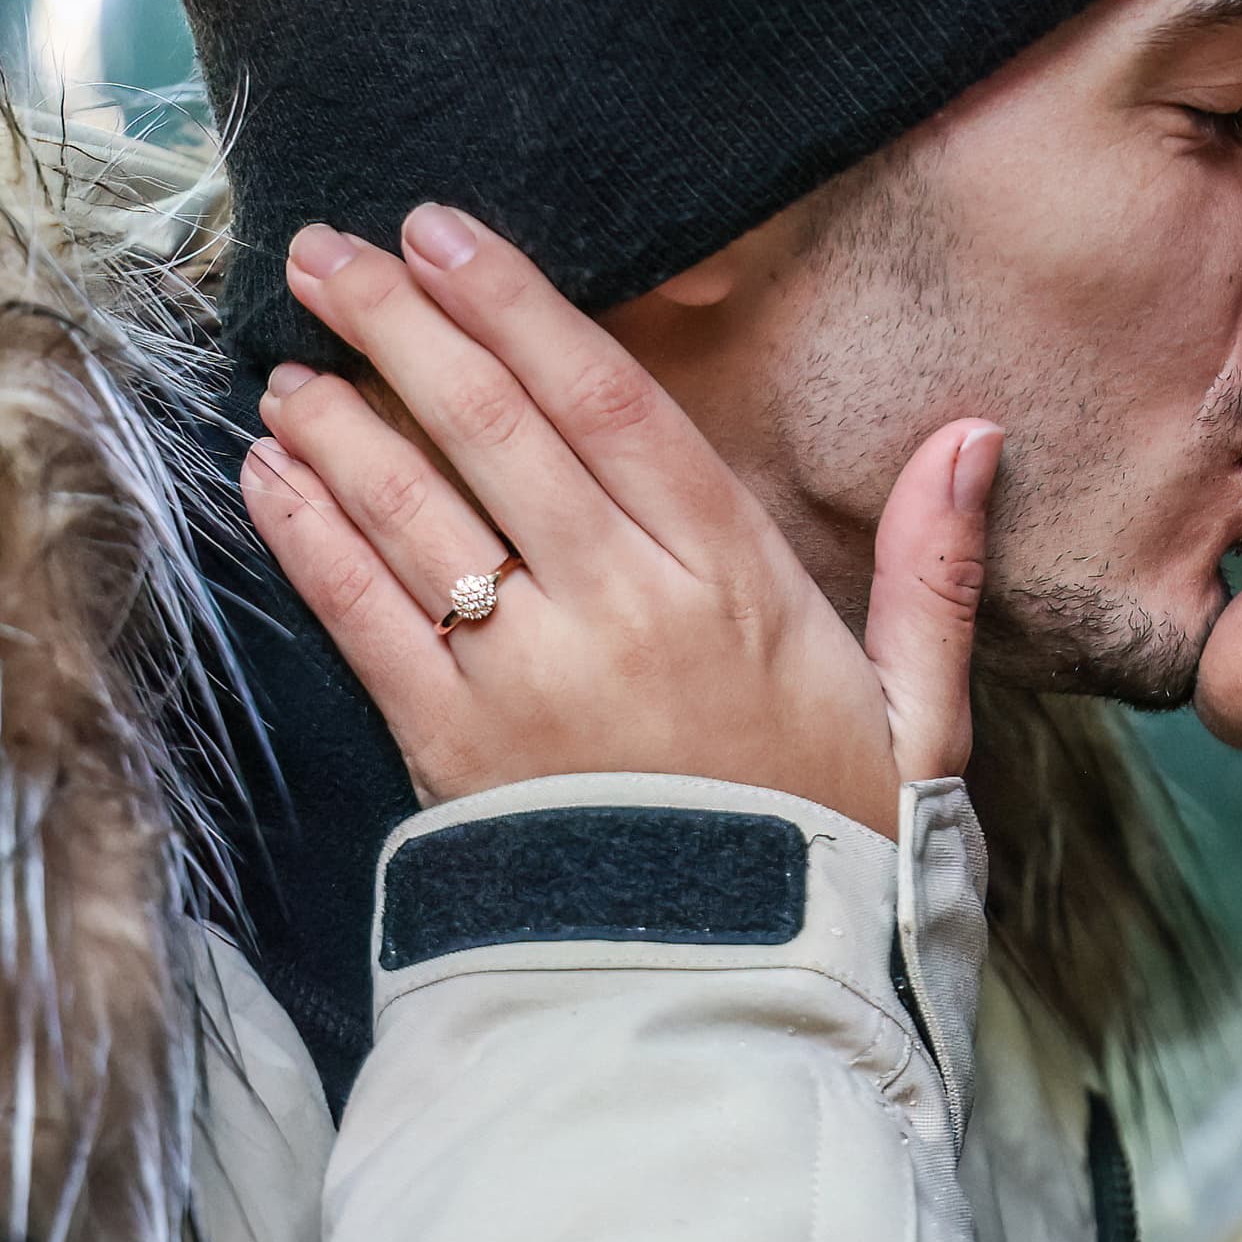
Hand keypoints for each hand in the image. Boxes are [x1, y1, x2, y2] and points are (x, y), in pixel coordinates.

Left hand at [237, 205, 998, 835]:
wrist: (743, 1006)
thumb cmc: (830, 849)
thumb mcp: (919, 710)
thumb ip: (933, 567)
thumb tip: (972, 434)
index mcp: (733, 583)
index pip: (610, 404)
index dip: (521, 307)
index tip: (449, 234)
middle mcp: (624, 612)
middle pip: (496, 431)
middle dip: (404, 325)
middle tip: (329, 248)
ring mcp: (529, 682)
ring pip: (415, 514)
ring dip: (340, 421)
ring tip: (291, 355)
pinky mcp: (453, 756)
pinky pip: (364, 619)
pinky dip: (309, 535)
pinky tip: (270, 471)